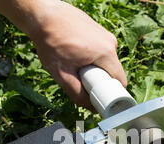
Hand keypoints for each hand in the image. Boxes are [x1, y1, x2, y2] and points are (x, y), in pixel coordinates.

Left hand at [0, 0, 126, 109]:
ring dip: (95, 69)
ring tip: (75, 65)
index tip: (100, 98)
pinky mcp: (99, 31)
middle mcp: (110, 42)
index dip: (111, 94)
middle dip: (100, 81)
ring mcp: (105, 34)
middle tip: (81, 80)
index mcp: (106, 53)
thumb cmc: (51, 41)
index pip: (120, 81)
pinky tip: (76, 55)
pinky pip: (101, 51)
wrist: (43, 15)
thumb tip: (90, 108)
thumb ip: (77, 94)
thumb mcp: (62, 74)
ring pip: (106, 62)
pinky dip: (92, 57)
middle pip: (112, 72)